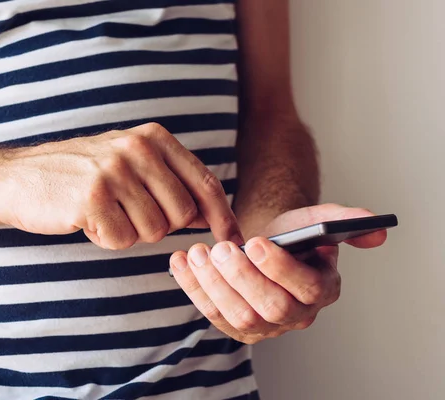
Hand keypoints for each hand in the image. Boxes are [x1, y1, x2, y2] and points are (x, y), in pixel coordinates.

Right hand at [0, 123, 241, 248]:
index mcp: (153, 138)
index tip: (231, 238)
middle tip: (125, 211)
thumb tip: (212, 215)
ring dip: (129, 231)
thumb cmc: (79, 176)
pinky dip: (106, 239)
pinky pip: (121, 241)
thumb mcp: (129, 165)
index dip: (222, 215)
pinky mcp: (92, 198)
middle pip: (180, 214)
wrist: (17, 178)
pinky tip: (86, 220)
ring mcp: (114, 171)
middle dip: (158, 224)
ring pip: (152, 231)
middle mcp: (137, 149)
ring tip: (103, 211)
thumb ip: (171, 183)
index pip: (204, 182)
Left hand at [169, 204, 387, 343]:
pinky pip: (211, 314)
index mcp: (322, 288)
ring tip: (195, 253)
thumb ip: (343, 221)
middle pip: (269, 307)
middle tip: (220, 248)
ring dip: (212, 284)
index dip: (279, 268)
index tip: (256, 242)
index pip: (305, 287)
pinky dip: (191, 288)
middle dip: (241, 277)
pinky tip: (179, 262)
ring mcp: (264, 326)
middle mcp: (296, 314)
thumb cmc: (291, 234)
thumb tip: (376, 229)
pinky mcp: (235, 327)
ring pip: (237, 315)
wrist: (264, 244)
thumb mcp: (315, 220)